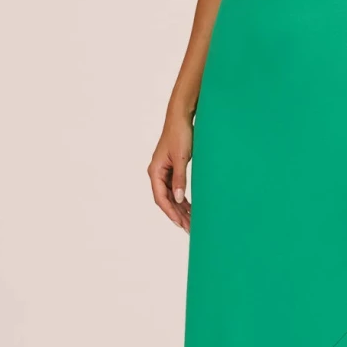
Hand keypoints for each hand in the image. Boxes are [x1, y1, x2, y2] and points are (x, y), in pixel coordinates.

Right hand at [149, 113, 192, 231]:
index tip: (180, 224)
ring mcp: (164, 172)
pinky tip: (190, 208)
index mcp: (155, 171)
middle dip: (177, 214)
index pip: (161, 198)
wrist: (181, 117)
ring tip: (191, 222)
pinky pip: (175, 189)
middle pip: (166, 200)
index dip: (171, 212)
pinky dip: (182, 199)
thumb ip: (180, 179)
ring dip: (180, 209)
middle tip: (189, 228)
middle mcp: (157, 173)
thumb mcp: (181, 158)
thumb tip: (179, 200)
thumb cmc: (179, 134)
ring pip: (171, 196)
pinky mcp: (172, 169)